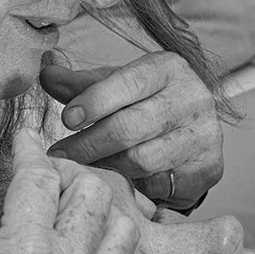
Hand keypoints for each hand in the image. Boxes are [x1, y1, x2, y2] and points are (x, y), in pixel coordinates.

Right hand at [0, 128, 138, 253]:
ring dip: (97, 211)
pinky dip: (104, 251)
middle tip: (45, 177)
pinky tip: (74, 250)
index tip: (24, 139)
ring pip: (125, 229)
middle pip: (94, 193)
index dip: (31, 150)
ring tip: (68, 210)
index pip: (41, 178)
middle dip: (69, 175)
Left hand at [39, 50, 225, 208]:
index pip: (129, 82)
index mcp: (169, 68)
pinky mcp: (208, 167)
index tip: (66, 120)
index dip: (95, 101)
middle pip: (132, 126)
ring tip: (82, 168)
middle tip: (59, 156)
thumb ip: (79, 84)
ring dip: (106, 166)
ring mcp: (205, 134)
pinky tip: (116, 181)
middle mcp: (193, 98)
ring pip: (143, 159)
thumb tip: (46, 73)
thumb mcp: (114, 87)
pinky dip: (133, 185)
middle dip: (89, 144)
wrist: (191, 134)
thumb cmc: (144, 104)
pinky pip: (159, 183)